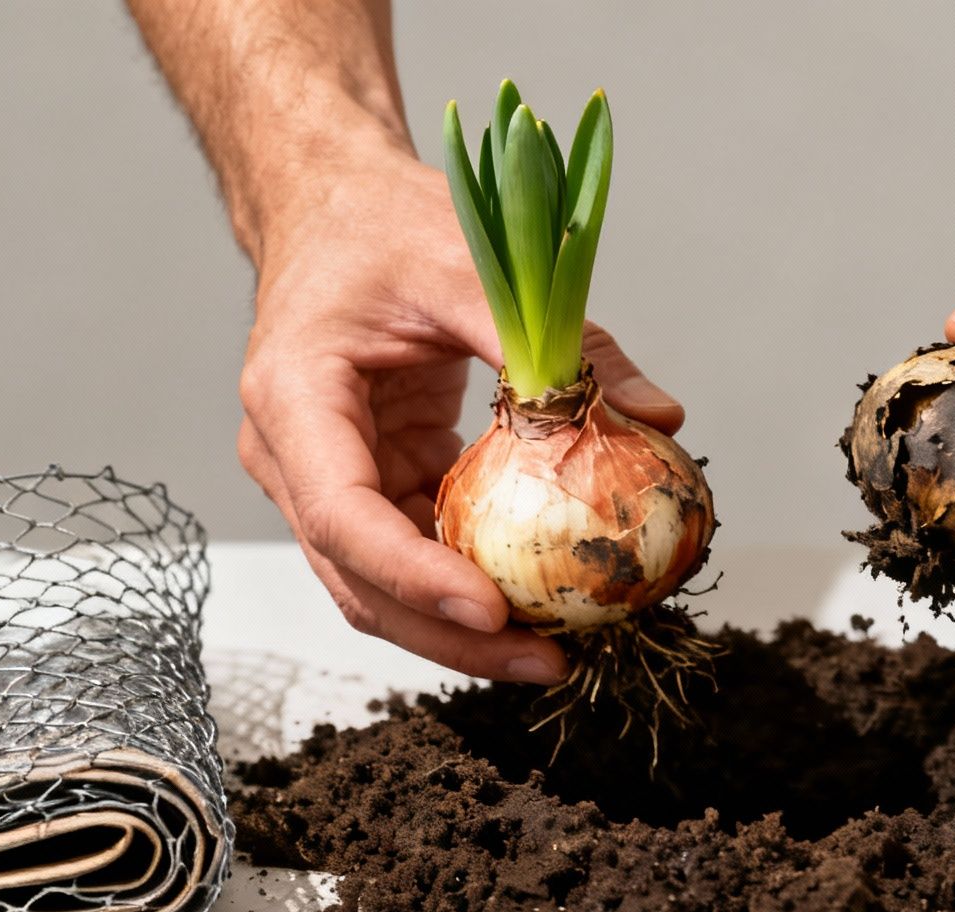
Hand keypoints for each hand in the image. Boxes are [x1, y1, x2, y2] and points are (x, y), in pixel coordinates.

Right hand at [237, 147, 682, 681]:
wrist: (334, 207)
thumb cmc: (384, 225)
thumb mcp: (471, 265)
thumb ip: (560, 342)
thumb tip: (660, 417)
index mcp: (294, 399)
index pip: (343, 515)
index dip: (415, 575)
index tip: (493, 608)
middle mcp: (295, 456)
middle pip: (360, 579)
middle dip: (452, 634)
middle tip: (549, 660)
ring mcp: (328, 480)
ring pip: (387, 586)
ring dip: (468, 626)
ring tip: (560, 650)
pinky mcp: (374, 485)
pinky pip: (421, 551)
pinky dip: (478, 578)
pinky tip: (545, 596)